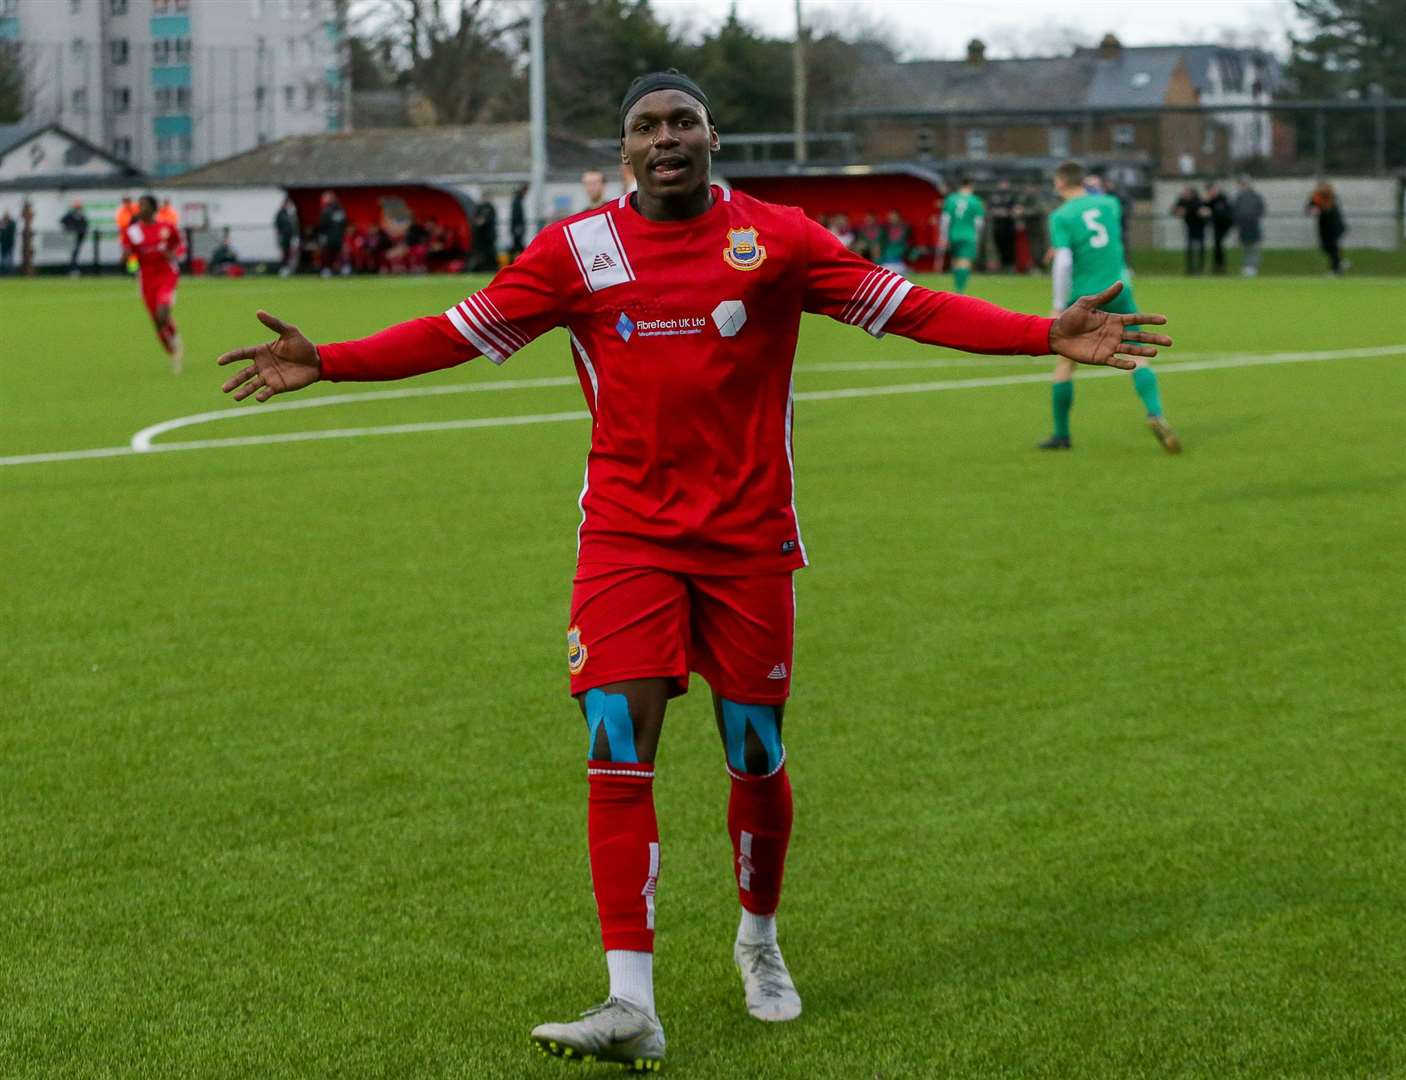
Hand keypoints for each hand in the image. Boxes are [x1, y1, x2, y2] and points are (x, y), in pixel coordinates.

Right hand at [217, 310, 320, 401]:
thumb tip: (259, 312)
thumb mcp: (289, 331)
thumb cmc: (302, 345)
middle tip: (224, 389)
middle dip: (234, 381)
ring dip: (244, 391)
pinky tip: (258, 398)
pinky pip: (267, 392)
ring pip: (252, 385)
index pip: (241, 354)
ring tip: (236, 397)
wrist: (317, 361)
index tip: (220, 361)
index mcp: (261, 351)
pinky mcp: (278, 386)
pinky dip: (262, 395)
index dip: (230, 357)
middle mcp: (262, 365)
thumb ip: (274, 323)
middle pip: (243, 374)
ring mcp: (269, 377)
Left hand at [1048, 281, 1171, 370]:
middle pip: (1139, 337)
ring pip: (1131, 350)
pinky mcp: (1101, 358)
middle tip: (1170, 341)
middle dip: (1154, 339)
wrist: (1056, 334)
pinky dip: (1124, 364)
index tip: (1164, 320)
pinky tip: (1134, 365)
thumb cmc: (1070, 317)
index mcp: (1114, 320)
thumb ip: (1104, 296)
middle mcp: (1115, 334)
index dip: (1150, 319)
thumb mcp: (1087, 303)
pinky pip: (1115, 362)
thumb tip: (1120, 283)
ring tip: (1155, 352)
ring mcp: (1109, 346)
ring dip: (1143, 352)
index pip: (1136, 319)